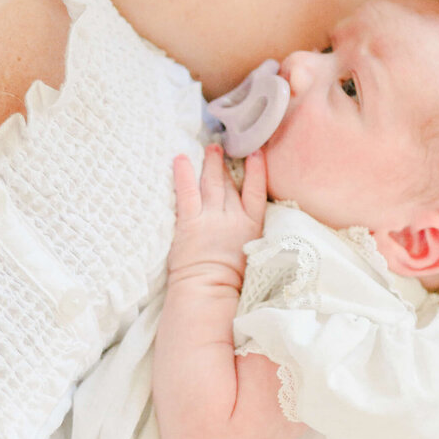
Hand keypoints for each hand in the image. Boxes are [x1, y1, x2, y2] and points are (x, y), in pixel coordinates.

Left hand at [168, 144, 265, 284]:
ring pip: (211, 183)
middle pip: (230, 185)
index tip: (257, 154)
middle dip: (226, 164)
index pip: (257, 192)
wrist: (210, 292)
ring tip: (210, 148)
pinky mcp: (190, 221)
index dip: (258, 171)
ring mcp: (211, 218)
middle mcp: (233, 217)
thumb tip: (245, 230)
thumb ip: (251, 240)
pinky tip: (180, 158)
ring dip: (210, 163)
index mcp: (252, 227)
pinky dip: (183, 173)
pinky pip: (186, 191)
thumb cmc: (232, 285)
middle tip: (223, 146)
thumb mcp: (254, 259)